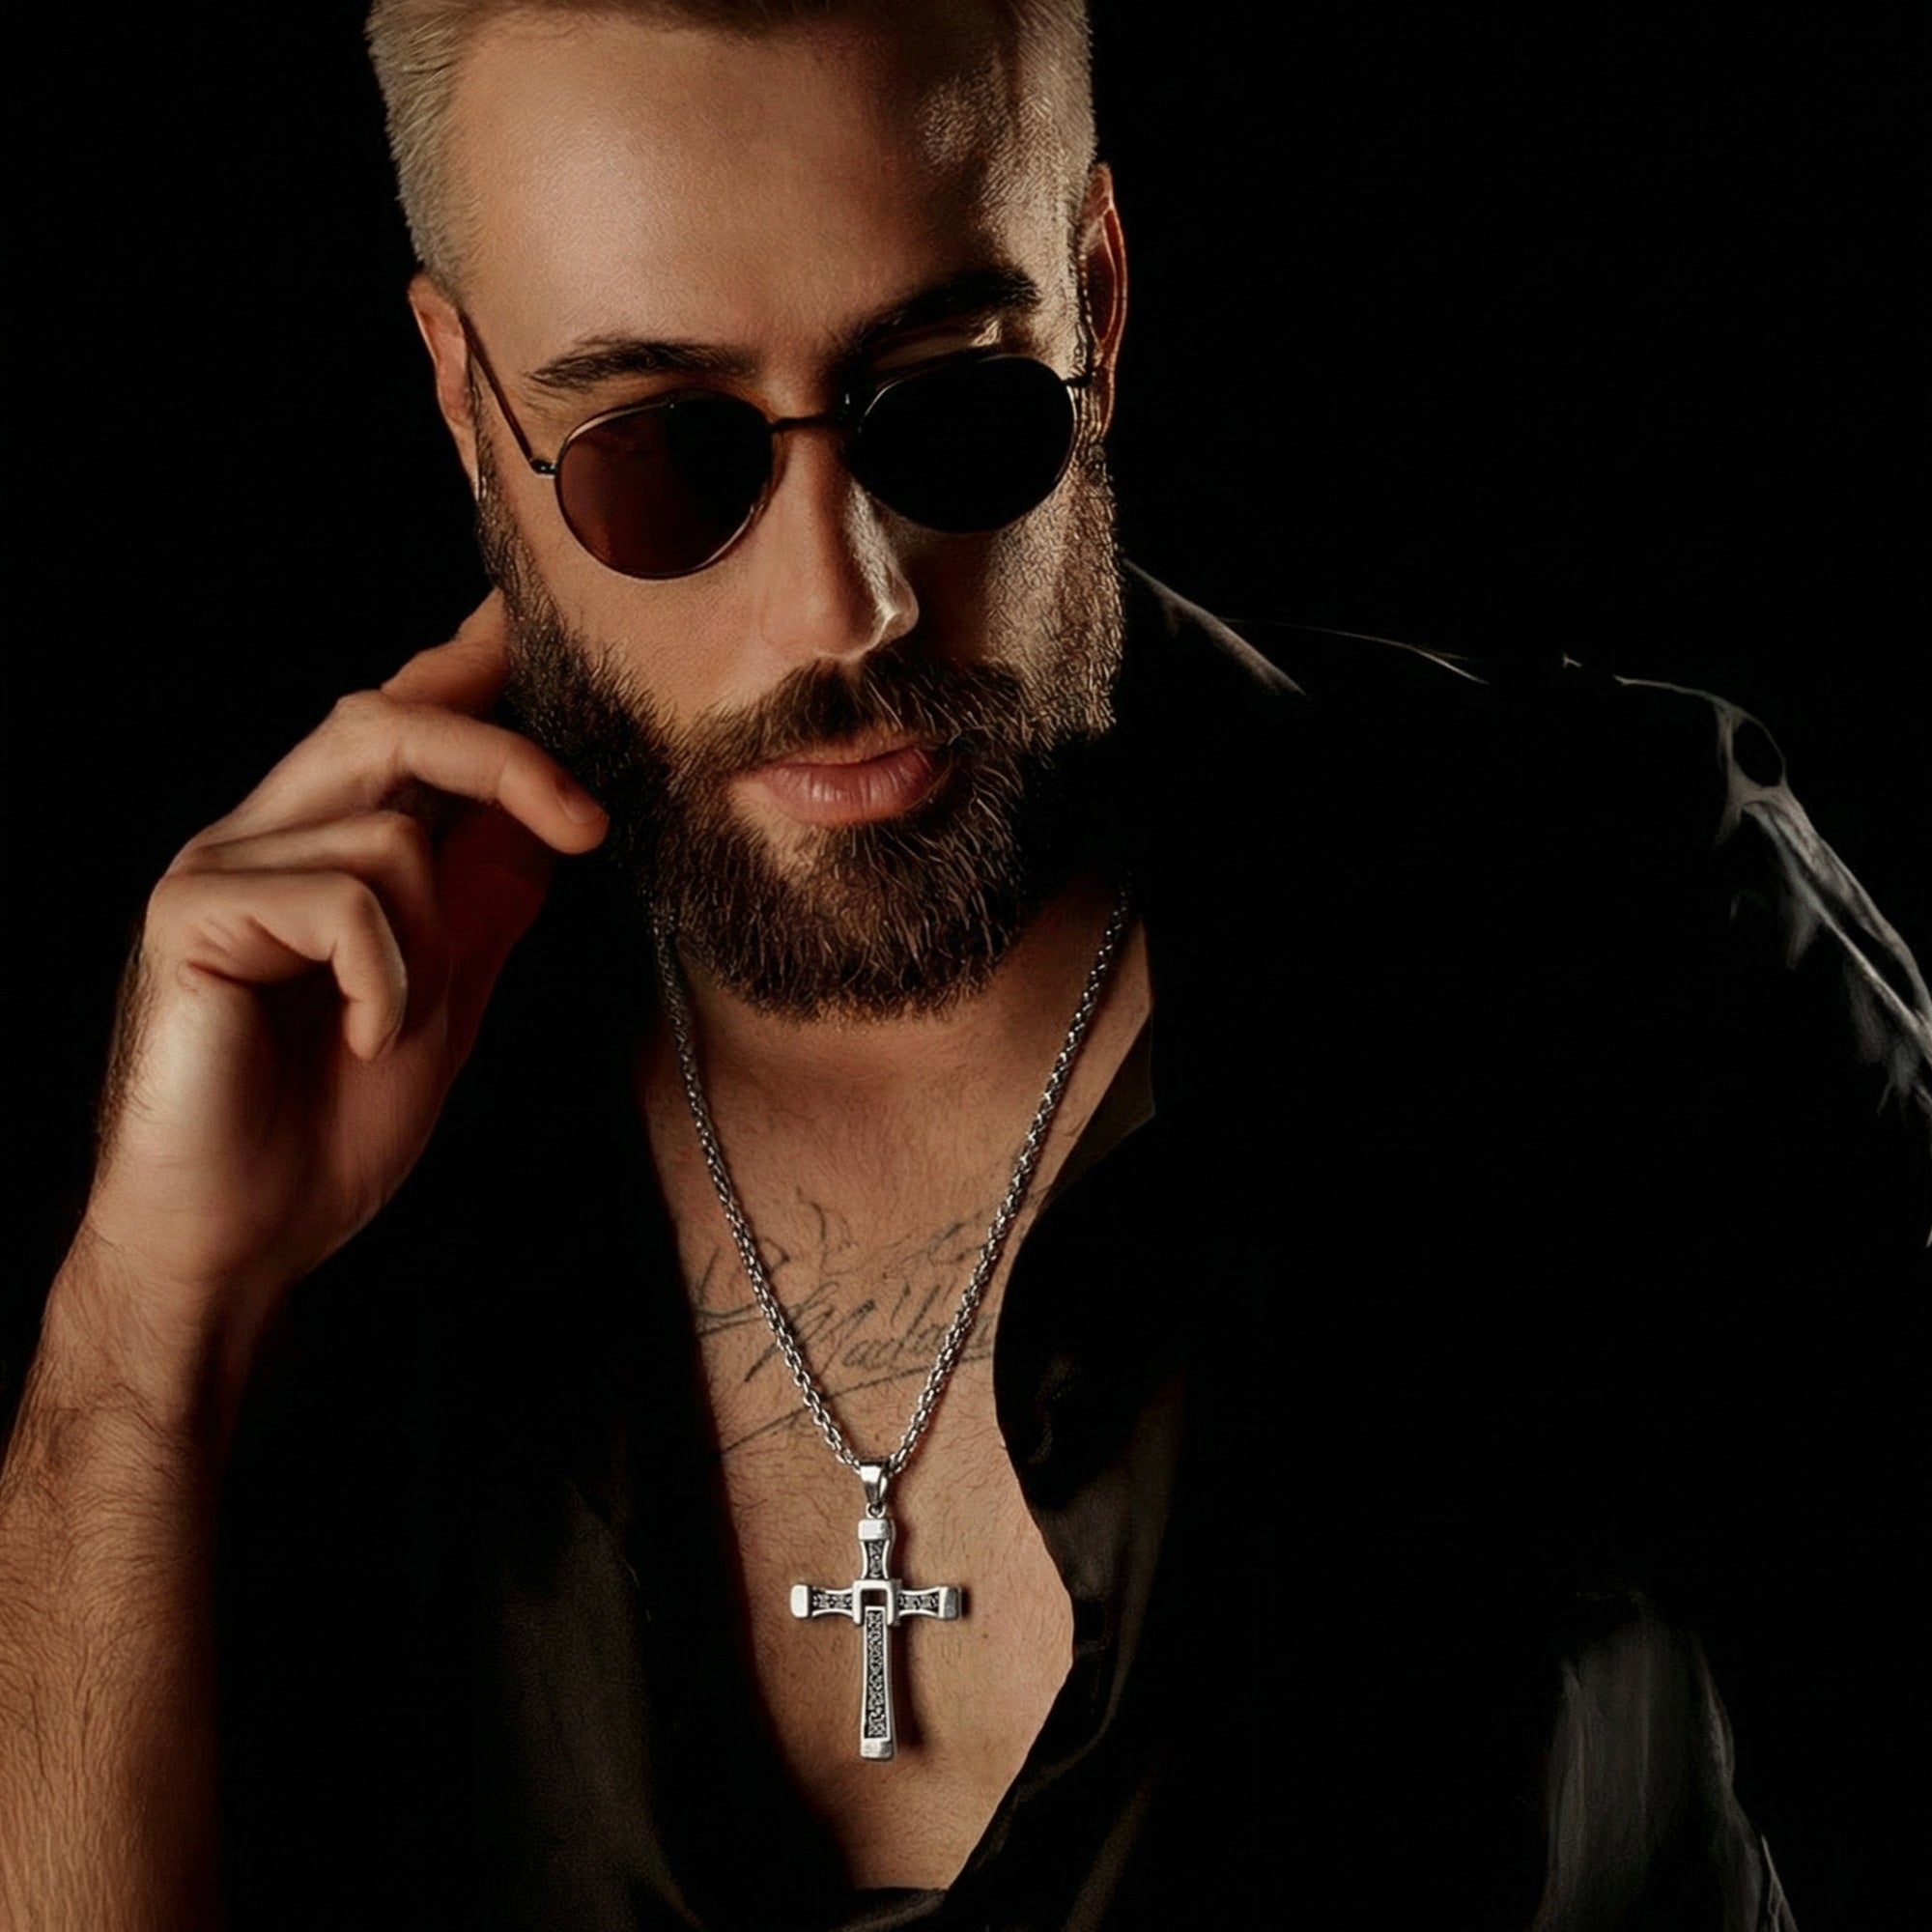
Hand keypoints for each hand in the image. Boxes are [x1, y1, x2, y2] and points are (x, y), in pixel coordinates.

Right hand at [62, 594, 606, 1423]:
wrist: (241, 1240)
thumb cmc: (332, 1123)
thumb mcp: (443, 996)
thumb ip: (481, 901)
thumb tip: (548, 817)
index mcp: (325, 842)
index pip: (401, 715)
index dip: (469, 655)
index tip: (539, 609)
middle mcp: (266, 831)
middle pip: (391, 718)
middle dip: (506, 758)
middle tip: (590, 828)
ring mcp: (218, 868)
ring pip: (383, 826)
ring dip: (427, 942)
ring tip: (394, 1027)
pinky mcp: (187, 918)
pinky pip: (339, 899)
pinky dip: (383, 982)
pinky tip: (360, 1044)